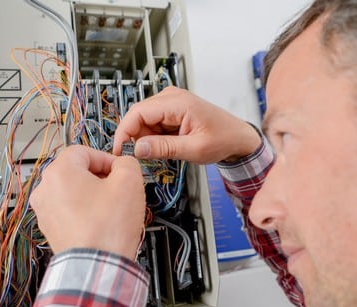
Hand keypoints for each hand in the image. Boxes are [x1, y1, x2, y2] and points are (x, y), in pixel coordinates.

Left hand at [30, 145, 144, 259]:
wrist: (97, 265)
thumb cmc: (107, 228)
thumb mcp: (129, 181)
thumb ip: (126, 162)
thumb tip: (123, 164)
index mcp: (59, 172)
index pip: (83, 151)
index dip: (106, 158)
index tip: (119, 169)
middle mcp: (45, 190)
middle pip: (76, 171)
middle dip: (100, 177)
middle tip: (118, 188)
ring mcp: (45, 211)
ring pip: (73, 192)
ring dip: (93, 195)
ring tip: (111, 208)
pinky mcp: (51, 229)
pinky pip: (69, 211)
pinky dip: (85, 212)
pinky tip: (102, 222)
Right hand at [113, 87, 260, 162]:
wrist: (238, 137)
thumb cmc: (223, 139)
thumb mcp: (194, 149)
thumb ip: (164, 148)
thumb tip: (137, 149)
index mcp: (178, 102)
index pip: (138, 112)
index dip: (124, 131)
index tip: (119, 150)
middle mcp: (171, 97)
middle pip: (138, 116)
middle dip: (134, 137)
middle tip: (138, 158)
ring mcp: (170, 103)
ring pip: (143, 121)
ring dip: (145, 139)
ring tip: (160, 153)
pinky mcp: (171, 111)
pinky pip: (152, 124)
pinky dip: (153, 138)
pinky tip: (164, 147)